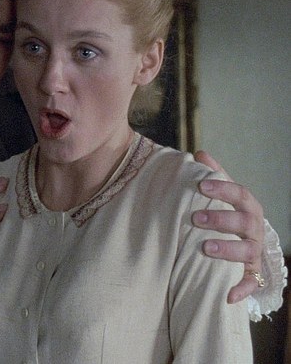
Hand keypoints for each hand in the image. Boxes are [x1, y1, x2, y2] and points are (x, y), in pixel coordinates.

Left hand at [192, 150, 264, 302]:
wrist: (242, 243)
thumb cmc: (228, 214)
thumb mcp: (222, 195)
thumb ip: (213, 176)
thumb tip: (200, 153)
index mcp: (247, 207)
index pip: (240, 195)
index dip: (223, 190)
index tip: (201, 186)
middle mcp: (254, 229)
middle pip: (245, 222)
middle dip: (221, 220)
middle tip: (195, 218)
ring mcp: (254, 252)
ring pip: (248, 251)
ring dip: (228, 250)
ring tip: (206, 248)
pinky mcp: (251, 274)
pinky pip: (250, 284)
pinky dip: (241, 289)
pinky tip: (227, 295)